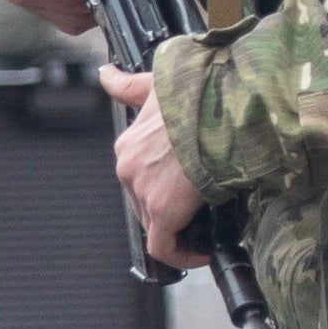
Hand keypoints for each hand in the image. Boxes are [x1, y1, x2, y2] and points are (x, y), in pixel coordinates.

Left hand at [100, 64, 207, 256]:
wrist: (222, 107)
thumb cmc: (199, 94)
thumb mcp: (155, 84)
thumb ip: (127, 85)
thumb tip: (105, 74)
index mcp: (129, 144)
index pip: (141, 177)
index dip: (164, 188)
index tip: (185, 191)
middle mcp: (129, 168)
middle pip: (147, 203)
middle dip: (173, 211)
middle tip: (201, 211)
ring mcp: (143, 190)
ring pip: (156, 225)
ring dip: (181, 231)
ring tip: (207, 229)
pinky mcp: (161, 210)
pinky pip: (164, 248)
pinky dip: (182, 255)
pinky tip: (202, 251)